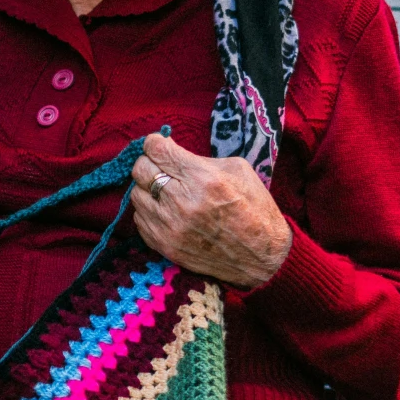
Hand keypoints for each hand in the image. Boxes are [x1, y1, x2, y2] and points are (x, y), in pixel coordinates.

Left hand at [130, 131, 293, 288]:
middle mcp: (182, 202)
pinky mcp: (165, 246)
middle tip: (163, 167)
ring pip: (136, 194)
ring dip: (148, 189)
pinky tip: (167, 211)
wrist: (263, 256)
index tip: (160, 146)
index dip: (155, 143)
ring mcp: (170, 227)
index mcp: (203, 178)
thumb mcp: (237, 170)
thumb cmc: (254, 207)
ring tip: (167, 191)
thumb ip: (199, 158)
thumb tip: (170, 150)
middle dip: (150, 162)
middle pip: (140, 169)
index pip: (156, 150)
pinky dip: (150, 212)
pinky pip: (140, 220)